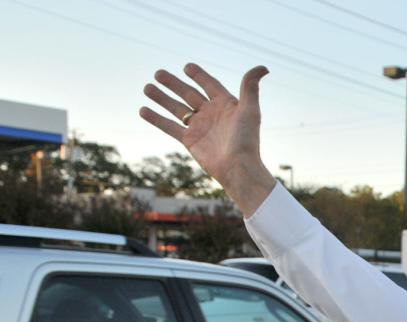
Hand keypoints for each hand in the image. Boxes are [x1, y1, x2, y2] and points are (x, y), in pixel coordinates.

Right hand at [139, 63, 275, 215]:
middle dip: (173, 83)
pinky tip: (142, 110)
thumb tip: (264, 67)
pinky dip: (156, 119)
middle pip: (188, 94)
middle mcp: (211, 114)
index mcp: (226, 105)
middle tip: (158, 73)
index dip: (199, 76)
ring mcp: (199, 127)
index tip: (187, 67)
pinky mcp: (190, 140)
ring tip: (147, 87)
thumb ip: (250, 87)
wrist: (238, 168)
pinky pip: (169, 126)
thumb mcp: (250, 110)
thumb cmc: (247, 140)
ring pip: (176, 108)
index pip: (210, 85)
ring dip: (161, 98)